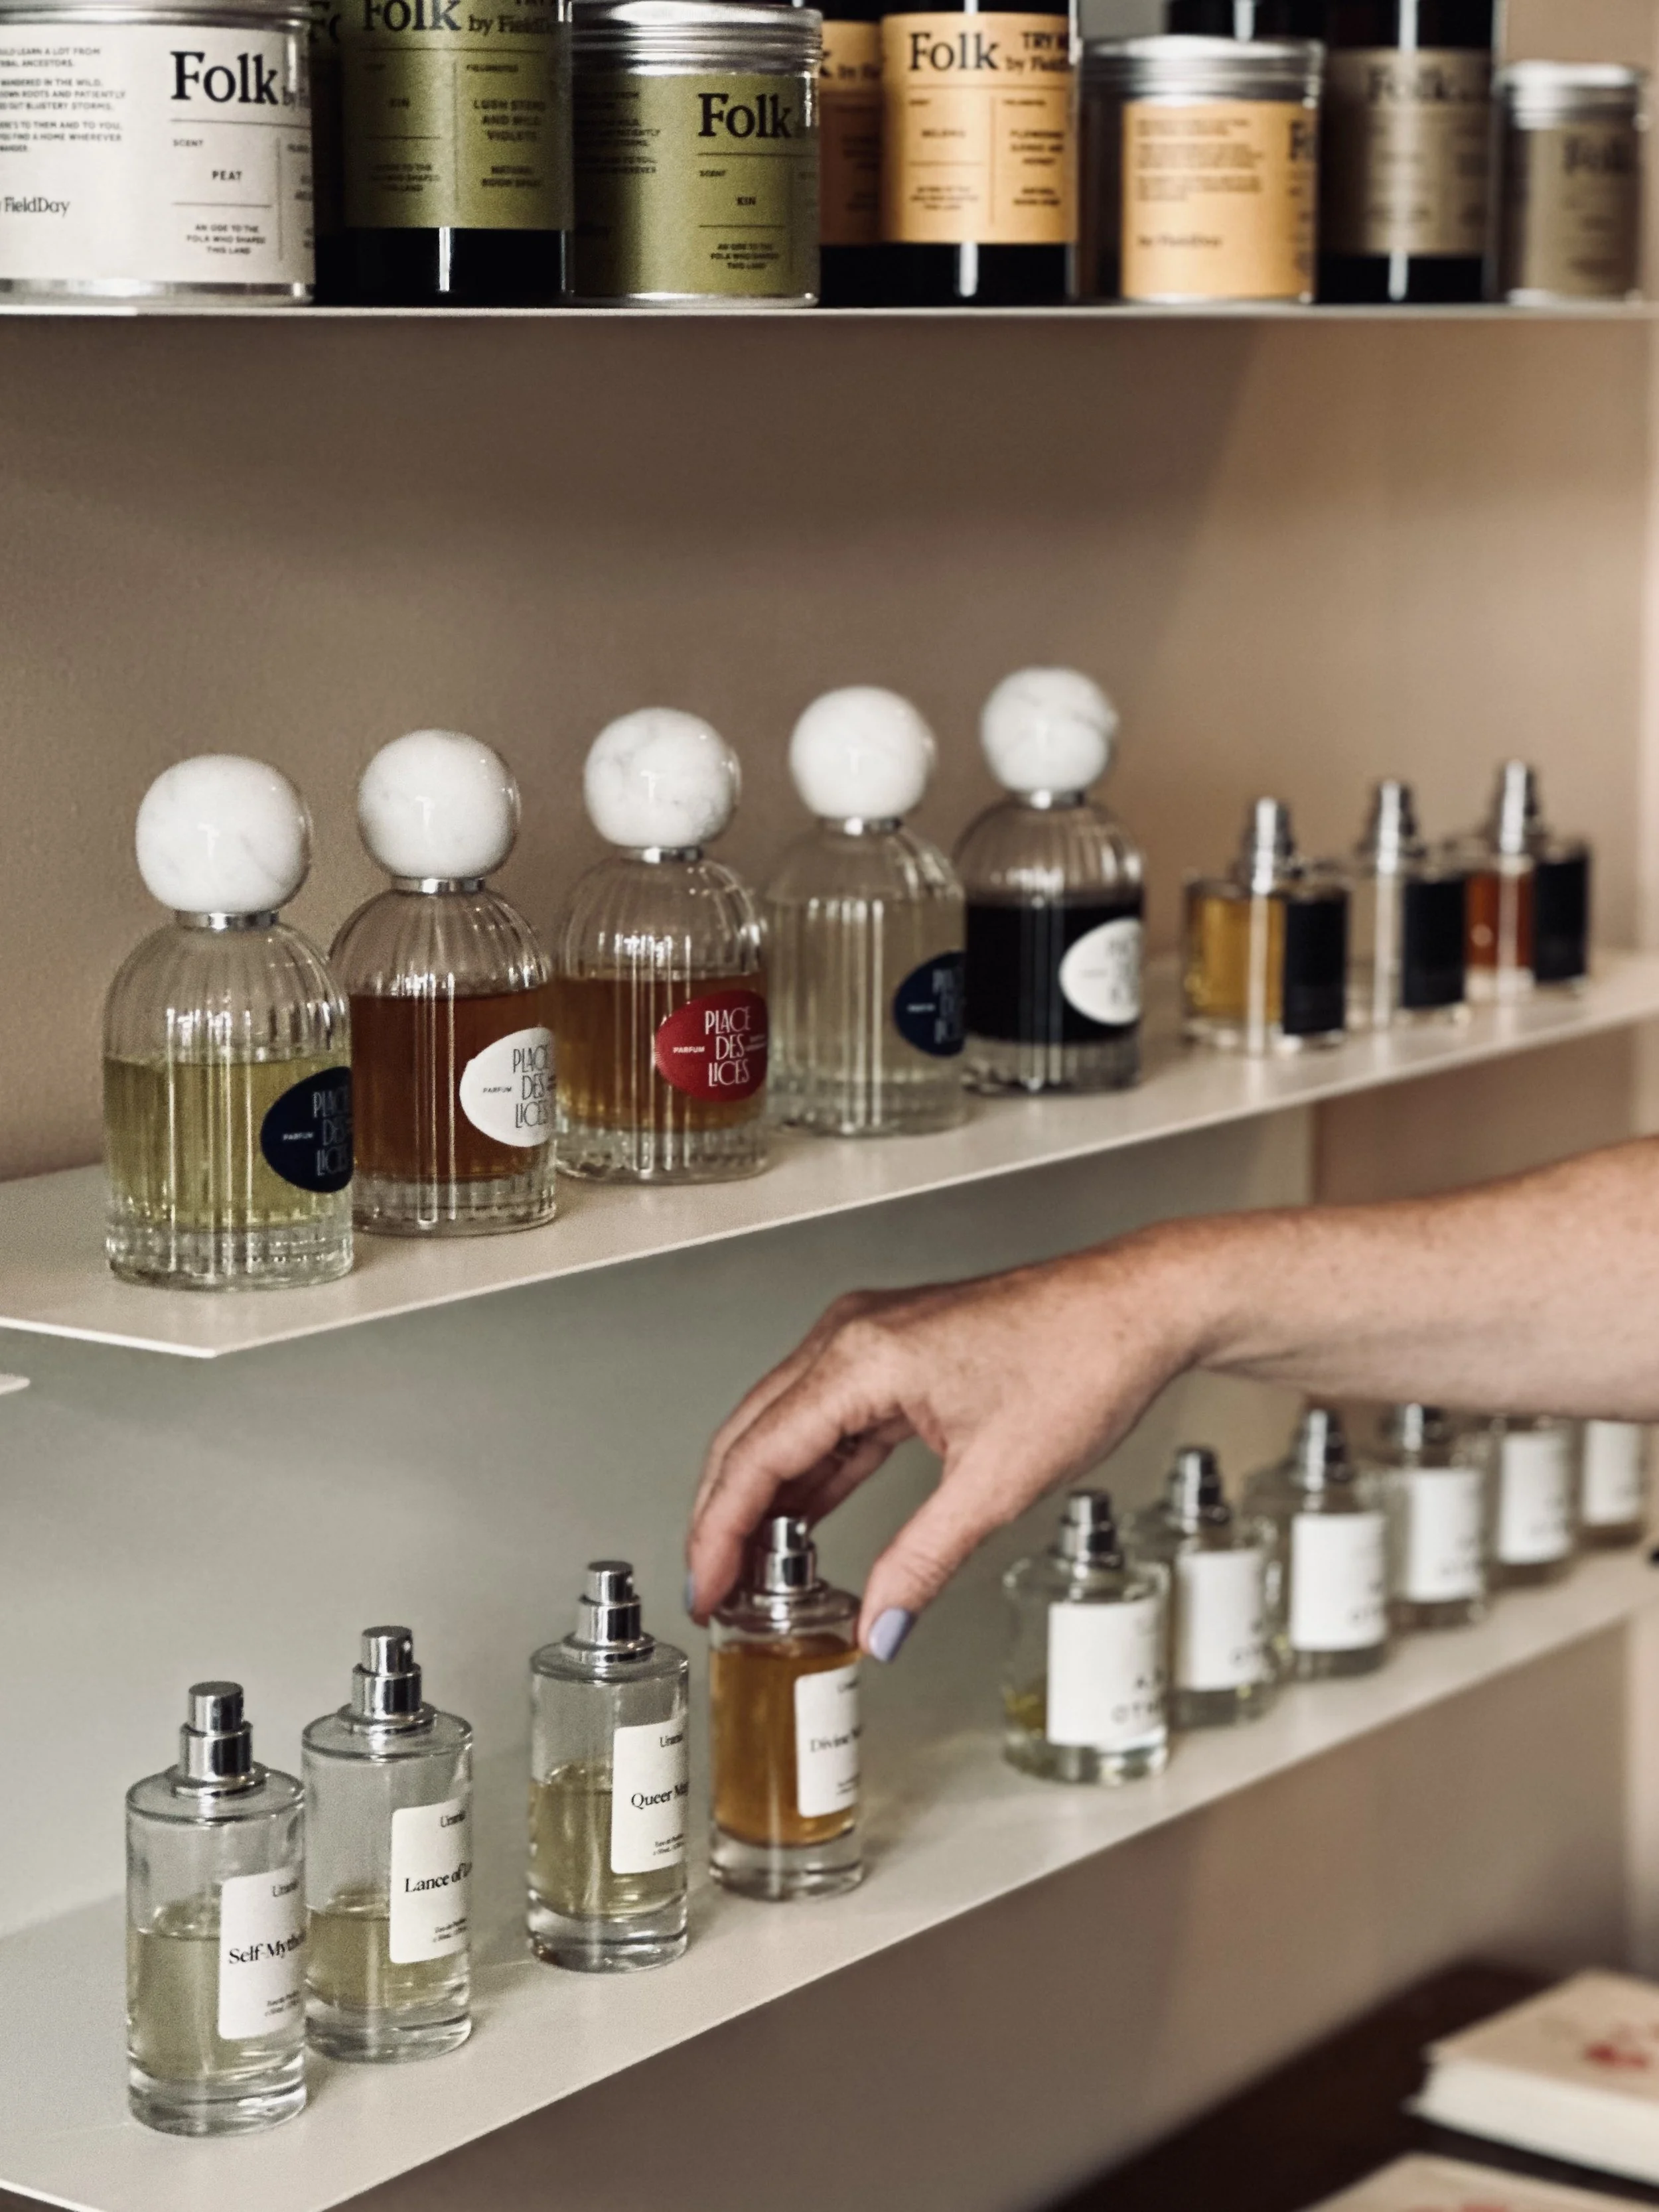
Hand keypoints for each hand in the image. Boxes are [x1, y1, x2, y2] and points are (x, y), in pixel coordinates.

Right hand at [686, 1231, 1205, 1658]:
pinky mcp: (897, 1351)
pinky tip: (803, 1519)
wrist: (1140, 1306)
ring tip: (752, 1571)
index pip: (756, 1457)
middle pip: (751, 1436)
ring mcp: (870, 1339)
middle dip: (723, 1519)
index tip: (704, 1591)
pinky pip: (829, 1417)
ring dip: (763, 1497)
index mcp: (861, 1358)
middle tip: (714, 1593)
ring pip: (783, 1426)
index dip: (718, 1534)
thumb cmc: (1085, 1358)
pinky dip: (809, 1472)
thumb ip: (924, 1561)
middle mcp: (851, 1336)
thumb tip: (878, 1627)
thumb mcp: (999, 1482)